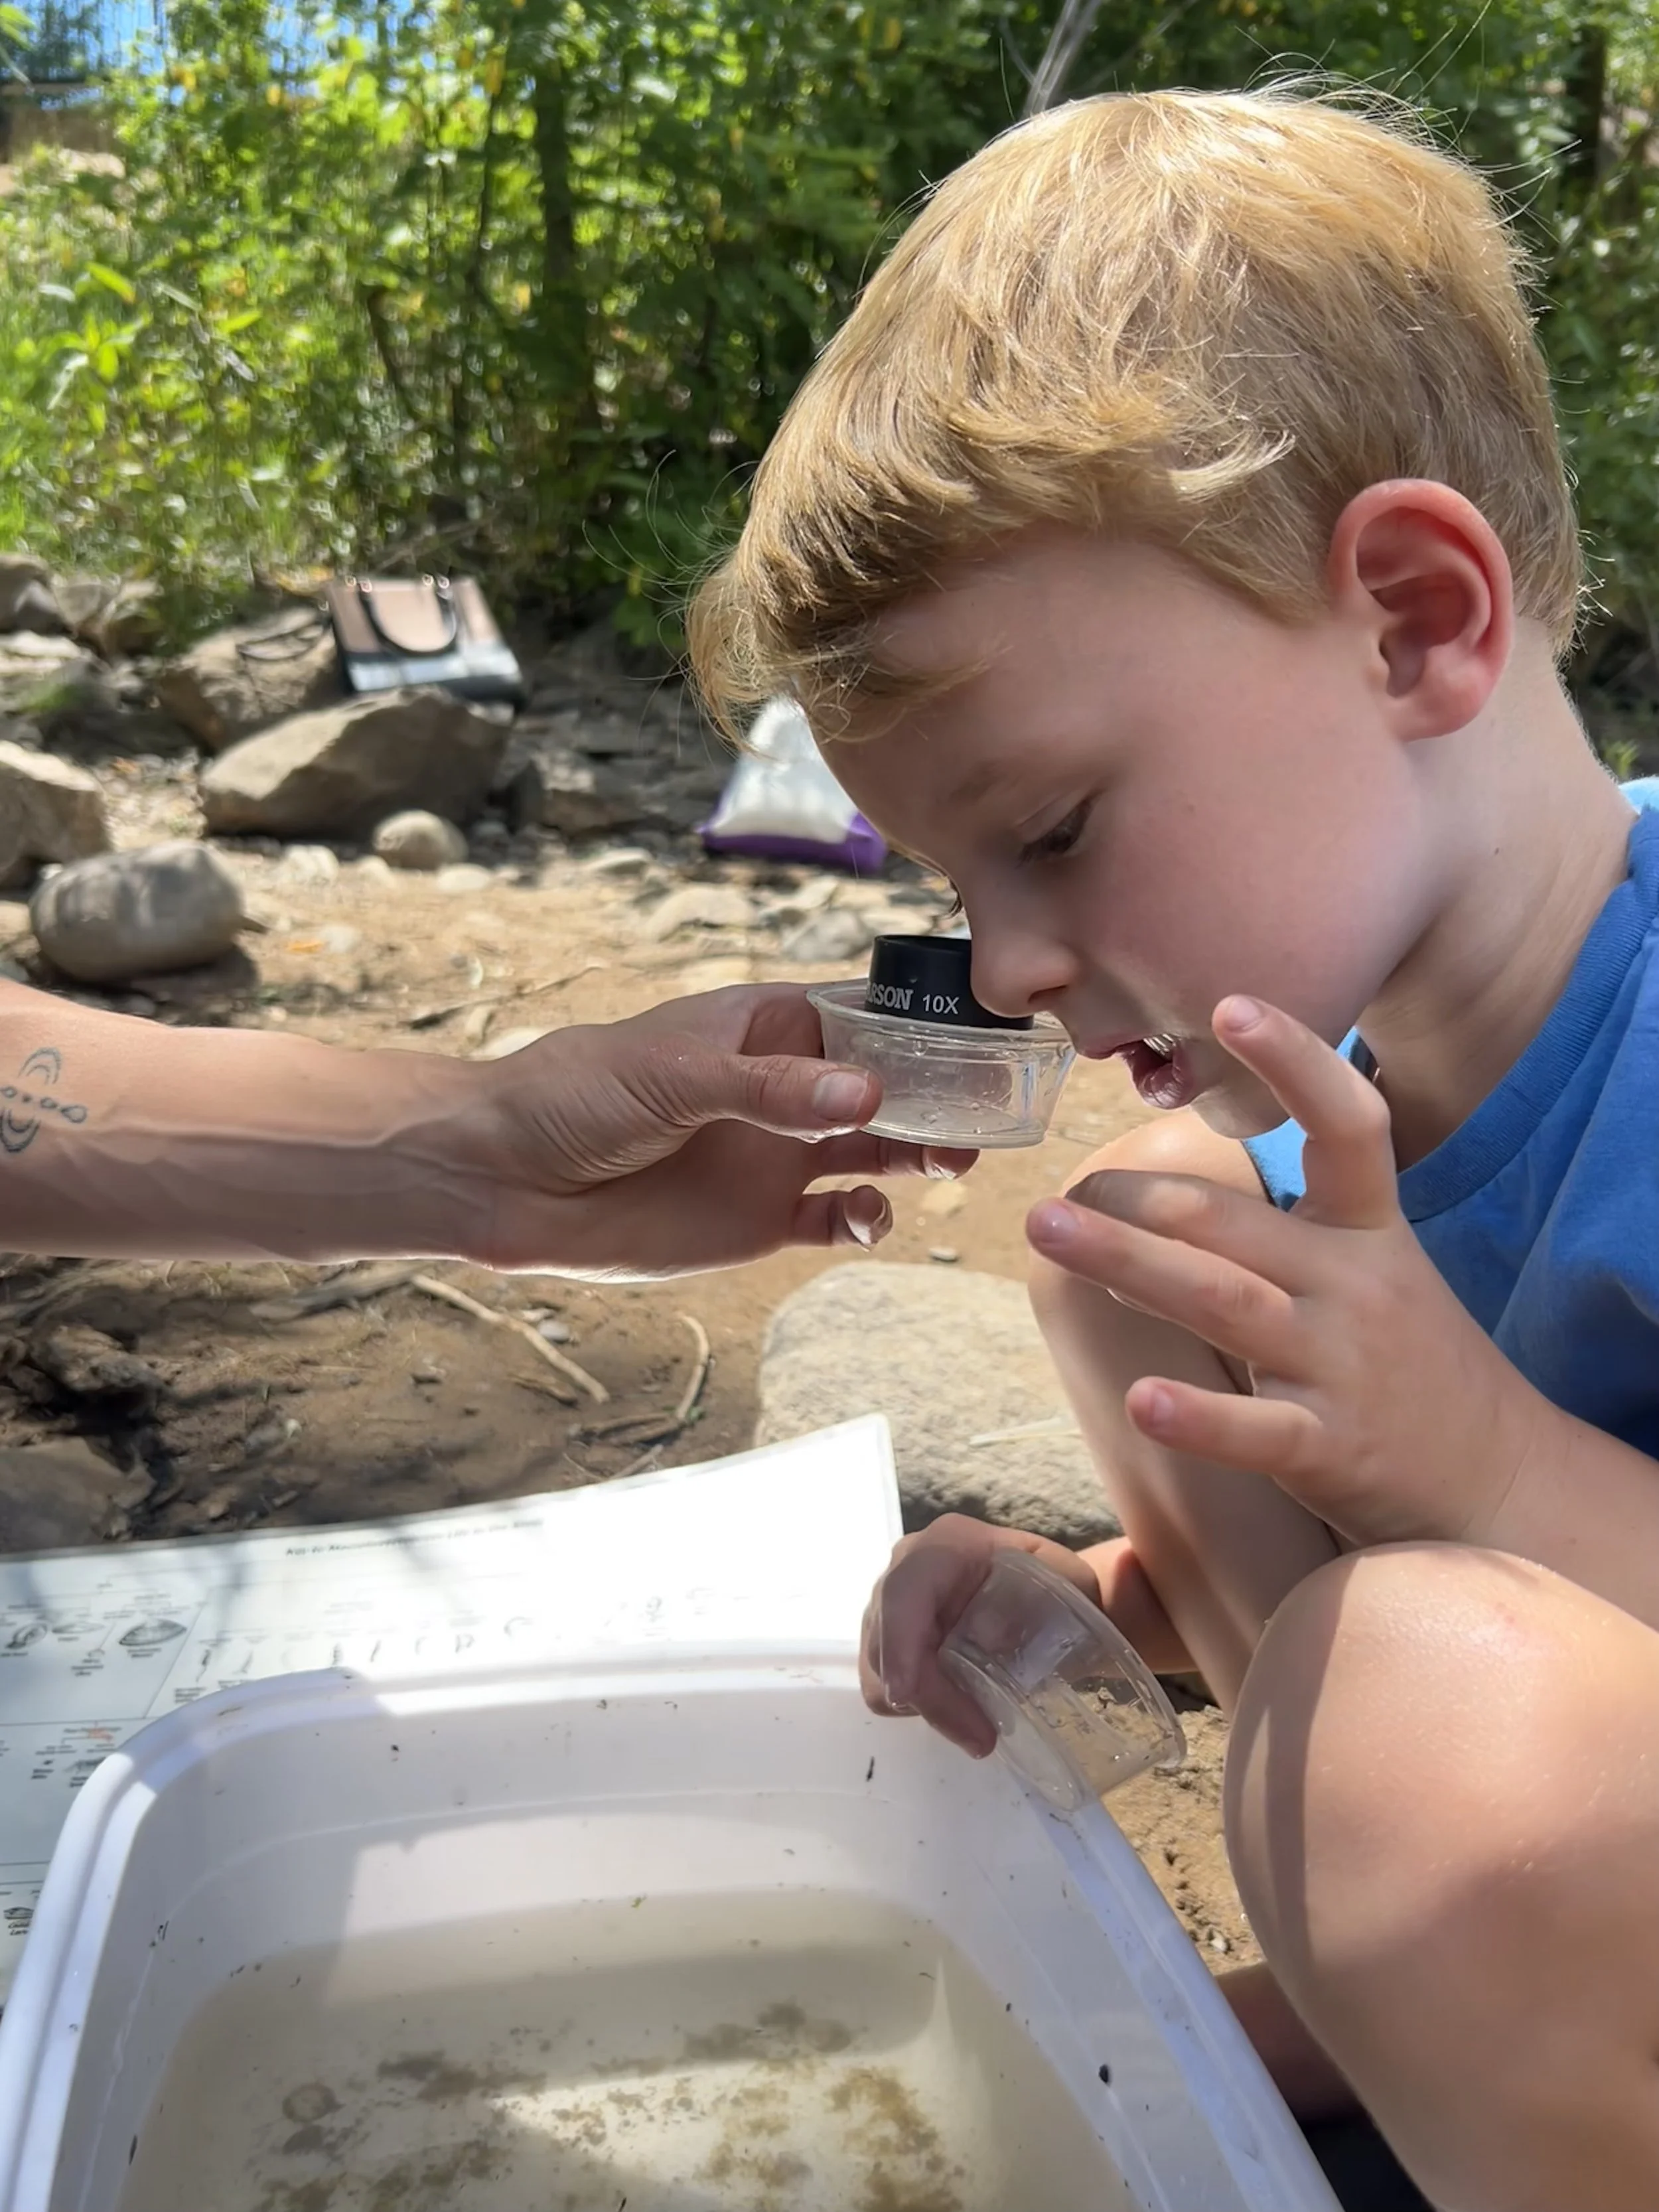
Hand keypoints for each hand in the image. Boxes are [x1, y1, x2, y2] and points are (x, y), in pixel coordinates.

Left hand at [468, 982, 974, 1275]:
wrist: (503, 1178)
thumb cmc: (574, 1094)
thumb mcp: (672, 1074)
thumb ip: (770, 1089)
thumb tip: (867, 1096)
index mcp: (764, 1026)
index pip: (864, 1014)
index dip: (923, 1022)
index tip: (985, 1033)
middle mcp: (784, 1088)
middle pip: (888, 1085)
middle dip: (941, 1095)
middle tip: (989, 1110)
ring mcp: (777, 1155)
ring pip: (877, 1150)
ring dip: (921, 1154)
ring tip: (951, 1163)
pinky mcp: (761, 1219)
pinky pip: (838, 1219)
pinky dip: (868, 1220)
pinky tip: (869, 1218)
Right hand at [859, 1515, 1104, 1755]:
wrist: (1021, 1581)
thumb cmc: (1041, 1575)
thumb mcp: (1064, 1574)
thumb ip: (1059, 1593)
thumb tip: (1006, 1638)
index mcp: (942, 1547)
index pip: (903, 1592)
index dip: (899, 1642)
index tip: (907, 1693)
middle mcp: (902, 1573)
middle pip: (886, 1645)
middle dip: (931, 1699)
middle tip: (982, 1739)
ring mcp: (886, 1610)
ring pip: (879, 1674)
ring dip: (927, 1707)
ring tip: (976, 1727)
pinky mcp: (885, 1643)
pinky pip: (883, 1687)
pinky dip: (920, 1707)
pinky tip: (957, 1706)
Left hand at [1025, 996, 1550, 1549]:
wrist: (1497, 1479)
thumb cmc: (1404, 1361)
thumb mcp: (1366, 1270)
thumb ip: (1272, 1233)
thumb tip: (1143, 1211)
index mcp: (1369, 1228)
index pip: (1348, 1124)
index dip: (1295, 1061)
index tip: (1231, 1005)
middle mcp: (1356, 1285)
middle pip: (1232, 1222)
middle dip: (1135, 1199)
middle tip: (1057, 1192)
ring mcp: (1343, 1366)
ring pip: (1223, 1302)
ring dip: (1126, 1264)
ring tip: (1049, 1232)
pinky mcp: (1331, 1448)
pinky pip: (1256, 1429)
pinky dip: (1197, 1416)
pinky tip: (1140, 1400)